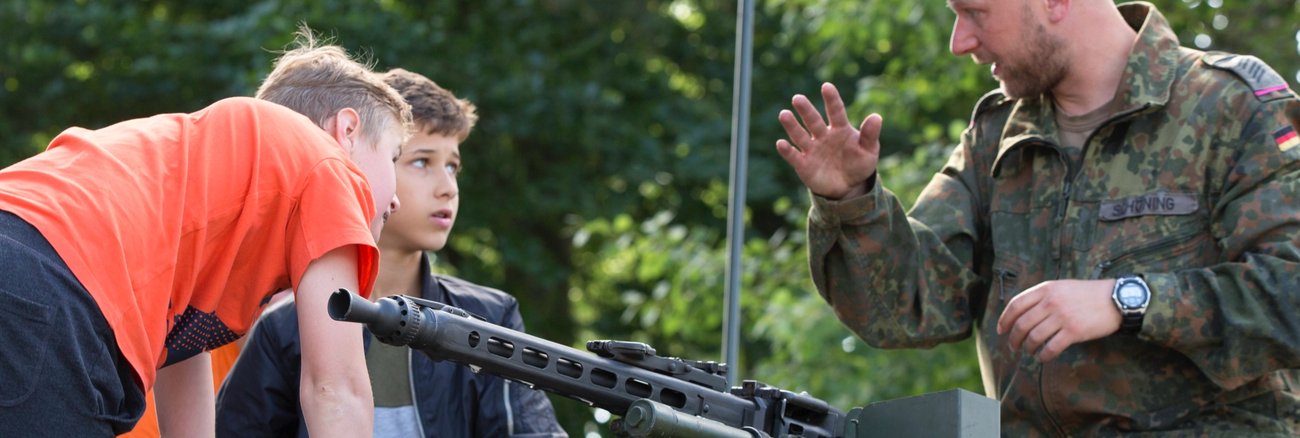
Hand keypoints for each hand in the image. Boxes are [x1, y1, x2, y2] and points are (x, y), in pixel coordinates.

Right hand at [775, 82, 881, 199]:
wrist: (848, 187)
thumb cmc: (859, 164)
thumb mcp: (869, 151)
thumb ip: (870, 135)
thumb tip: (876, 117)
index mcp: (840, 129)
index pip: (836, 111)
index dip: (831, 99)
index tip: (826, 87)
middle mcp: (823, 136)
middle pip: (813, 120)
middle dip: (806, 110)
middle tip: (797, 98)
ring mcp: (812, 149)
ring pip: (800, 135)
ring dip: (792, 126)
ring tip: (784, 114)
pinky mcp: (804, 165)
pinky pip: (794, 156)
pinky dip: (787, 151)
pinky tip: (781, 143)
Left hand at [997, 279, 1121, 361]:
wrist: (1116, 299)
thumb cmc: (1087, 294)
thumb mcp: (1062, 287)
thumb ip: (1043, 296)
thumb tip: (1021, 313)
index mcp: (1046, 289)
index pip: (1016, 305)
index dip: (1004, 319)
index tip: (1001, 330)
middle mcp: (1051, 302)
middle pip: (1022, 324)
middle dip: (1013, 338)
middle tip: (1013, 347)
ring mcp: (1062, 317)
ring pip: (1034, 337)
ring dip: (1028, 348)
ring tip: (1029, 352)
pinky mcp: (1074, 331)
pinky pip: (1051, 348)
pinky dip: (1043, 355)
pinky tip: (1042, 357)